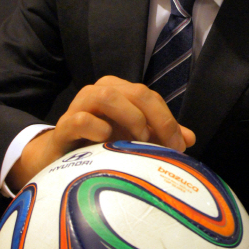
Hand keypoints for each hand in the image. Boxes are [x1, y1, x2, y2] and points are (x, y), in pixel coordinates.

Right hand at [6, 76, 195, 190]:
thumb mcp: (132, 138)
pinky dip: (96, 127)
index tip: (179, 147)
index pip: (151, 97)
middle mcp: (100, 91)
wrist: (59, 157)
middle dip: (157, 119)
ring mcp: (80, 105)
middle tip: (166, 147)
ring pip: (108, 96)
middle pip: (136, 92)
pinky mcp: (64, 125)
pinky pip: (81, 118)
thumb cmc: (99, 144)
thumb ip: (159, 135)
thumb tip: (190, 138)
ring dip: (130, 117)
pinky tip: (106, 140)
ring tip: (138, 140)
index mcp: (120, 91)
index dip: (168, 120)